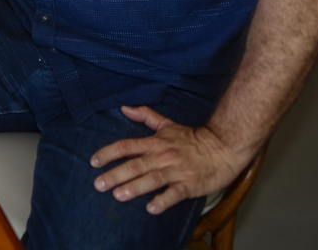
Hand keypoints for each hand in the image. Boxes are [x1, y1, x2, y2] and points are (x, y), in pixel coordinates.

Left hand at [89, 108, 251, 213]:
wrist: (224, 147)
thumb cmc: (193, 138)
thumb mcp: (167, 125)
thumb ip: (145, 115)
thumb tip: (124, 108)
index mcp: (155, 142)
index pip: (126, 146)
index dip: (108, 153)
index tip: (93, 162)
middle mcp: (163, 156)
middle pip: (135, 165)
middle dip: (115, 175)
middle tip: (98, 184)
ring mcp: (177, 170)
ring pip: (152, 179)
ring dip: (134, 188)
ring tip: (118, 196)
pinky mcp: (191, 184)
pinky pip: (175, 194)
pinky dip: (163, 200)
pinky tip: (151, 208)